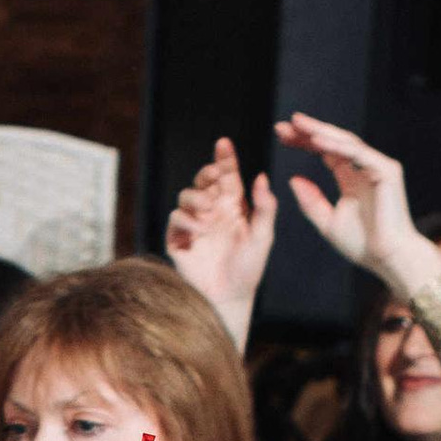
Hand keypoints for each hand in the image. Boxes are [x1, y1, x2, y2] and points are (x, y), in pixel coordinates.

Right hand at [164, 137, 276, 332]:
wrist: (229, 297)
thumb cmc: (249, 268)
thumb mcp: (263, 236)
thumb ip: (264, 207)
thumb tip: (261, 176)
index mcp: (233, 206)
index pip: (227, 176)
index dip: (225, 159)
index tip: (224, 144)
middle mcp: (212, 211)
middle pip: (203, 180)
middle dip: (207, 172)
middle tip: (215, 174)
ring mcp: (194, 224)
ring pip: (186, 195)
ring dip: (196, 197)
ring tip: (208, 210)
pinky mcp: (179, 239)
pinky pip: (175, 219)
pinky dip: (186, 220)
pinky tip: (201, 229)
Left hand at [275, 113, 432, 285]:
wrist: (388, 259)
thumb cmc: (363, 245)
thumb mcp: (328, 222)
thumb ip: (311, 201)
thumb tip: (292, 180)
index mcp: (351, 178)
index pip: (325, 152)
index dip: (304, 142)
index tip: (281, 135)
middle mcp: (364, 168)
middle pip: (334, 142)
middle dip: (309, 132)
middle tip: (285, 124)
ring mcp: (377, 167)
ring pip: (346, 142)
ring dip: (321, 132)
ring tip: (298, 124)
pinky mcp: (387, 171)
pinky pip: (359, 153)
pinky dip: (338, 146)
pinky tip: (317, 141)